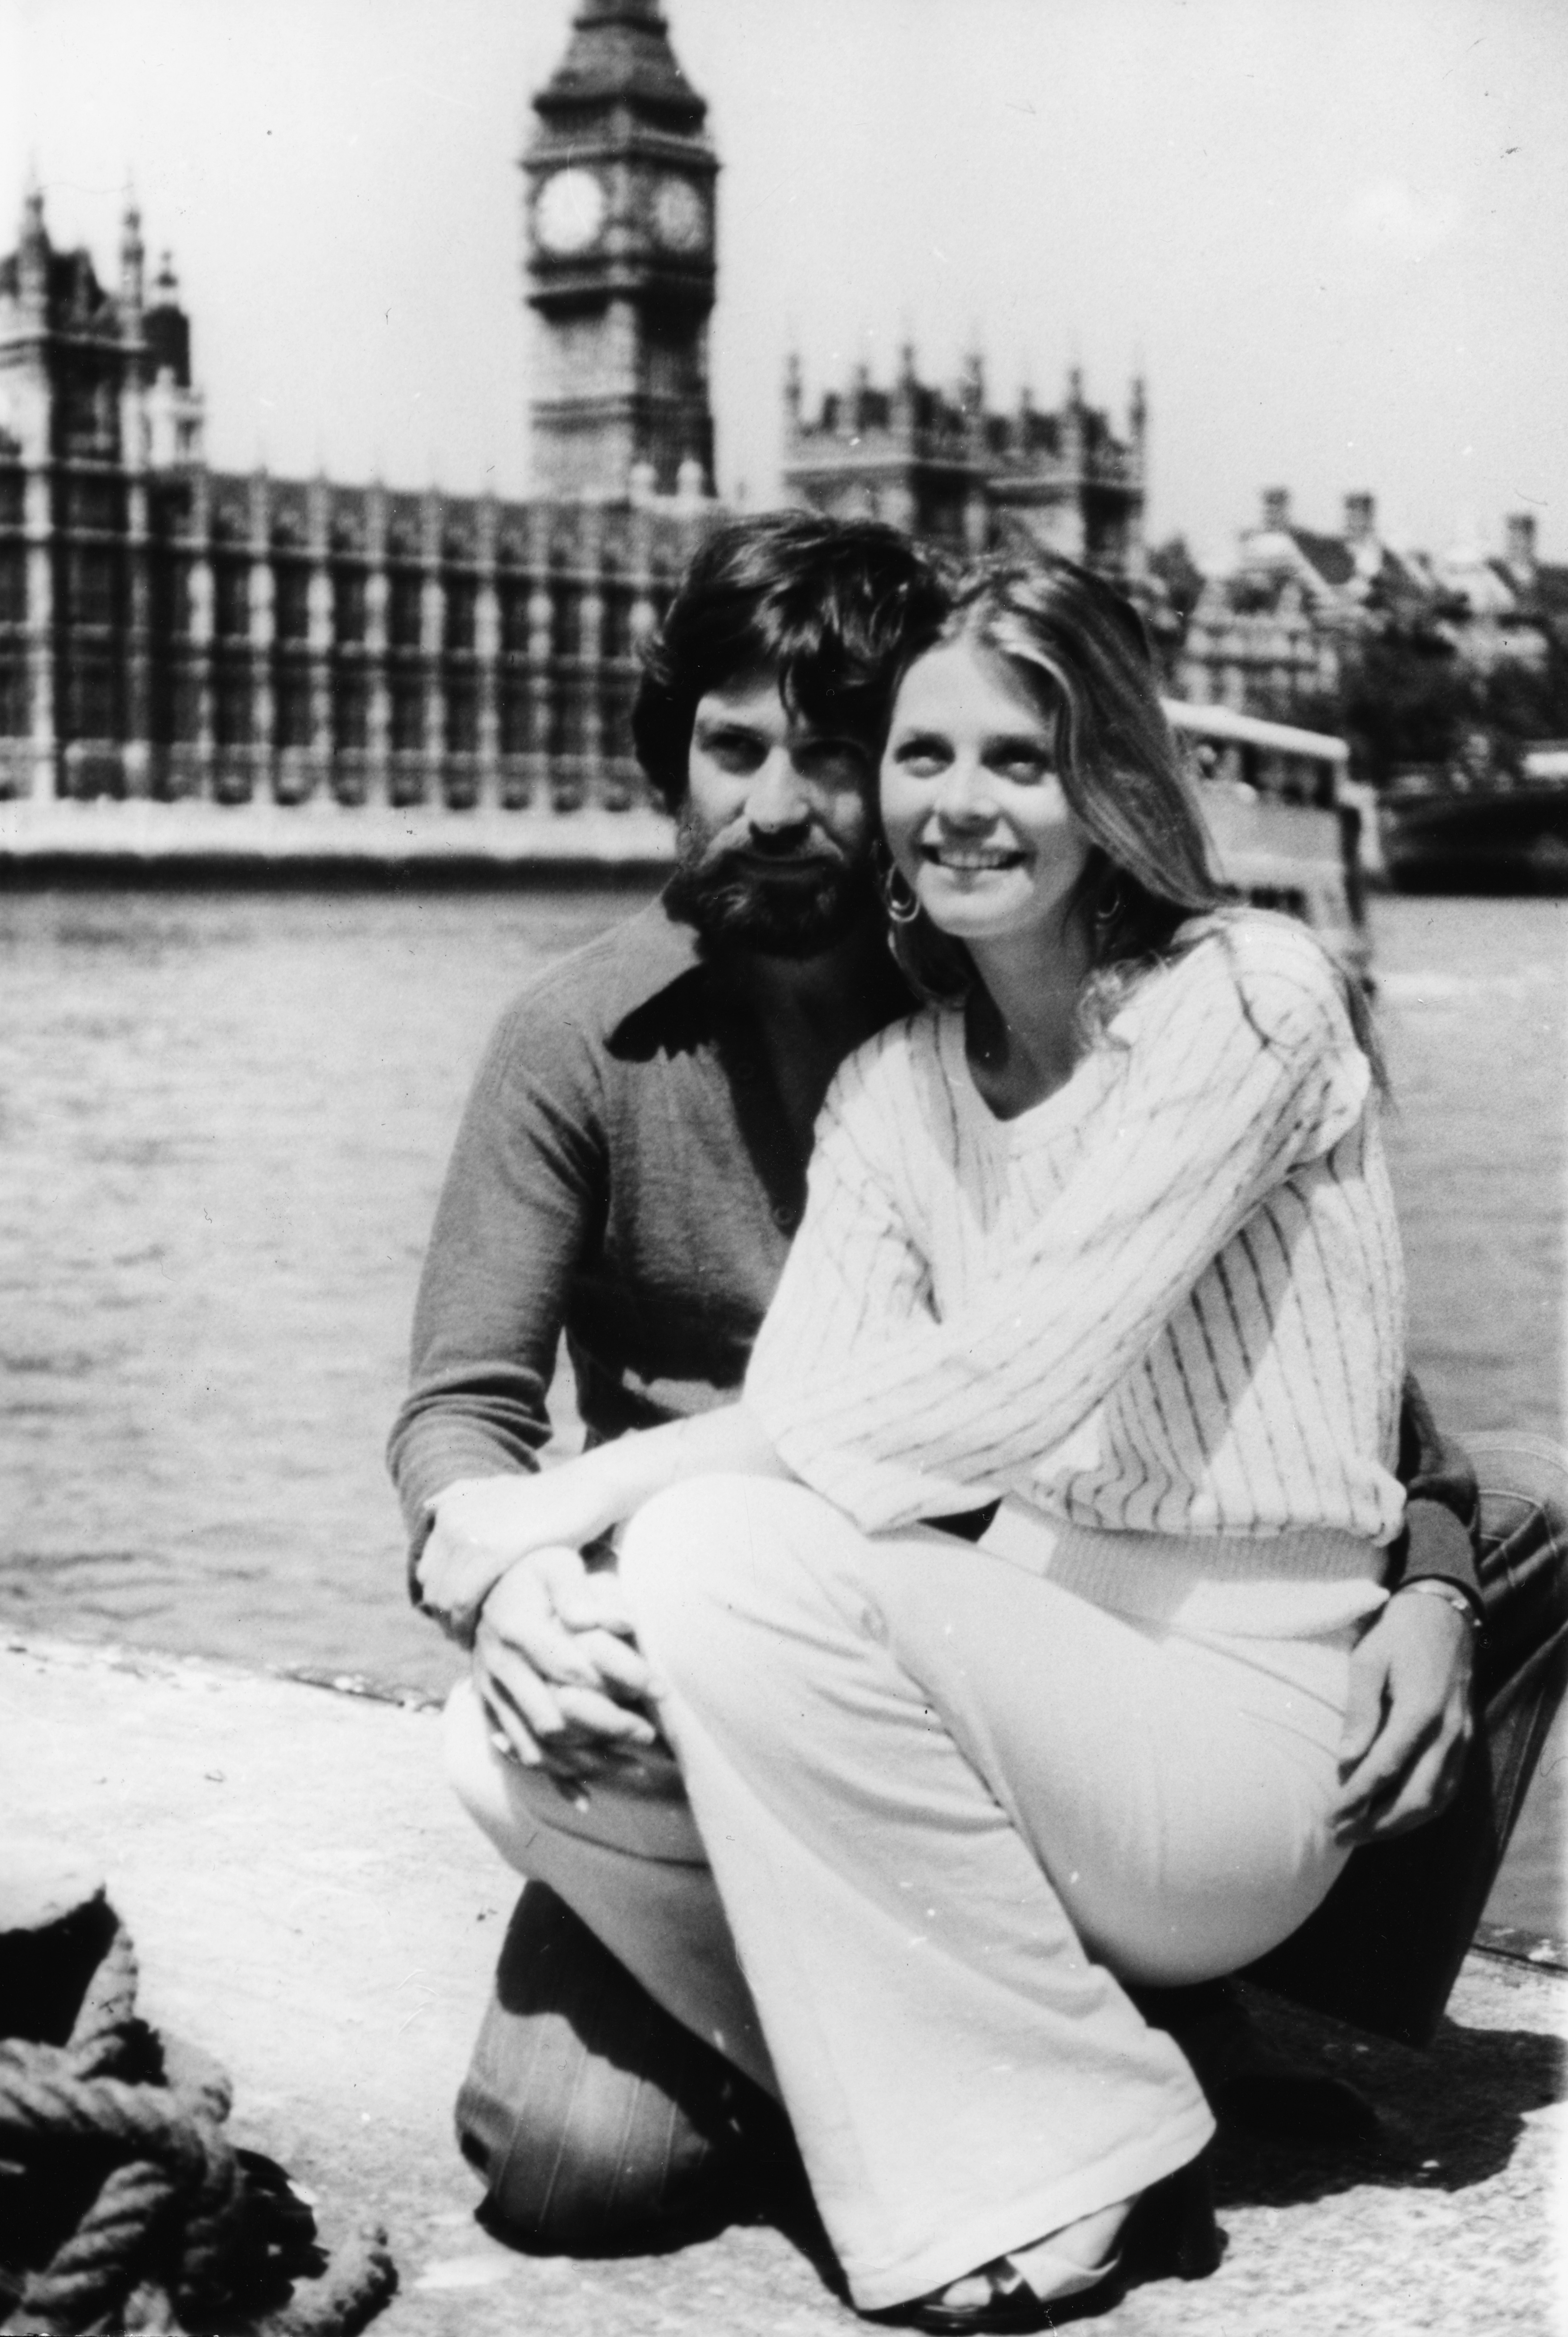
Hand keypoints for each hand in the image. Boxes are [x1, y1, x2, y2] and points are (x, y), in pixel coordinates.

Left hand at [417, 1465, 621, 1642]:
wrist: (582, 1490)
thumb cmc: (546, 1497)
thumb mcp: (497, 1487)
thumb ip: (462, 1495)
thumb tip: (428, 1507)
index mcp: (449, 1511)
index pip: (427, 1572)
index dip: (441, 1600)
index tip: (460, 1620)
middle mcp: (451, 1522)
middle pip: (432, 1588)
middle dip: (446, 1617)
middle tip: (468, 1637)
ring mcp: (467, 1535)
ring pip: (445, 1599)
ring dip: (456, 1626)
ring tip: (476, 1641)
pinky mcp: (490, 1552)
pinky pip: (464, 1600)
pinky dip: (468, 1624)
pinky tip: (485, 1635)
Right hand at [473, 1545, 659, 1790]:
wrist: (485, 1588)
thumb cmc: (534, 1573)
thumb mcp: (556, 1565)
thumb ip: (580, 1591)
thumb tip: (617, 1620)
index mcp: (516, 1630)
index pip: (569, 1665)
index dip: (617, 1678)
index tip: (659, 1688)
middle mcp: (499, 1668)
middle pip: (553, 1716)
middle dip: (605, 1729)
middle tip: (651, 1735)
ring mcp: (492, 1695)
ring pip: (537, 1745)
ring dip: (585, 1762)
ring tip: (634, 1768)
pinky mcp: (492, 1712)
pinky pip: (520, 1754)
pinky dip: (552, 1777)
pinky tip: (585, 1798)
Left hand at [1332, 1589, 1474, 1845]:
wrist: (1444, 1615)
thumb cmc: (1398, 1634)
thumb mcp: (1368, 1660)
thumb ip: (1359, 1711)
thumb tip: (1345, 1760)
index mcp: (1421, 1710)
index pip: (1385, 1768)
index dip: (1357, 1798)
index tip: (1331, 1817)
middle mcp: (1448, 1732)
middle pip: (1415, 1796)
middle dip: (1377, 1823)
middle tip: (1341, 1835)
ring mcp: (1463, 1739)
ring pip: (1437, 1799)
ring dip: (1400, 1824)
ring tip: (1363, 1834)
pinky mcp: (1468, 1741)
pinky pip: (1449, 1788)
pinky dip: (1423, 1810)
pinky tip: (1396, 1817)